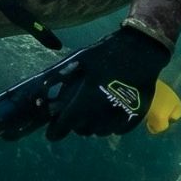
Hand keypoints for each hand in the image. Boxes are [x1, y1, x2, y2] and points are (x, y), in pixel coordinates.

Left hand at [45, 26, 171, 139]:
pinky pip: (117, 129)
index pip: (63, 127)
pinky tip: (110, 111)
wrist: (140, 49)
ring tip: (93, 111)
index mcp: (84, 102)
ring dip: (92, 125)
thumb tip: (40, 92)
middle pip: (81, 130)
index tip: (52, 131)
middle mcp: (100, 114)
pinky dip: (111, 124)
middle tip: (76, 112)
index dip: (55, 131)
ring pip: (99, 131)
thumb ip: (57, 77)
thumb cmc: (106, 53)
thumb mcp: (78, 60)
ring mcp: (119, 117)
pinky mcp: (134, 117)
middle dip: (75, 124)